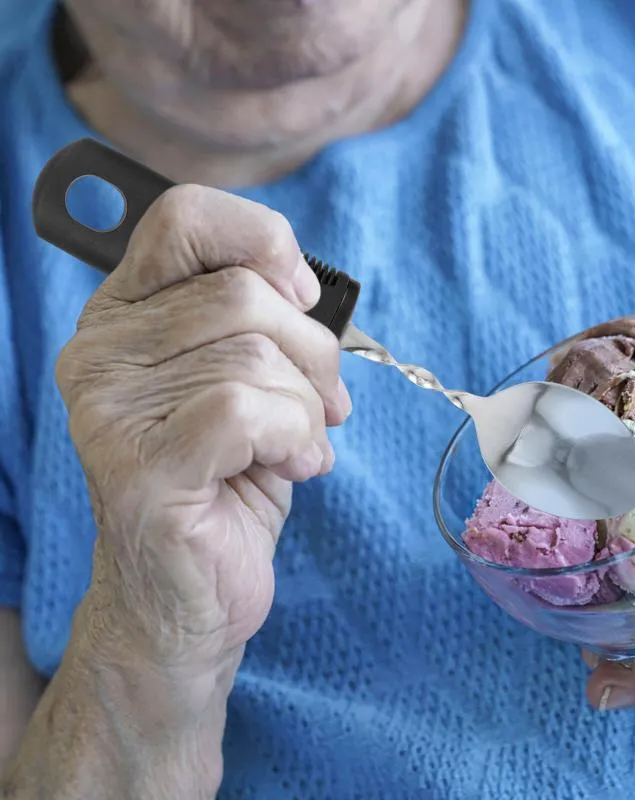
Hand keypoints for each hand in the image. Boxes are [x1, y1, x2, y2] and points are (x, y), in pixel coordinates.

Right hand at [56, 185, 351, 679]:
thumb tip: (306, 285)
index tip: (301, 299)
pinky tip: (292, 469)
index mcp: (125, 315)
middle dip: (313, 353)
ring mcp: (110, 411)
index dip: (264, 242)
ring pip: (254, 355)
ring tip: (298, 445)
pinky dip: (295, 437)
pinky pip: (248, 410)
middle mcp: (101, 352)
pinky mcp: (139, 468)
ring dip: (308, 406)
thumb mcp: (250, 380)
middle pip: (244, 295)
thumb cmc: (230, 479)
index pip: (186, 218)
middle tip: (322, 405)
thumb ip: (262, 319)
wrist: (194, 590)